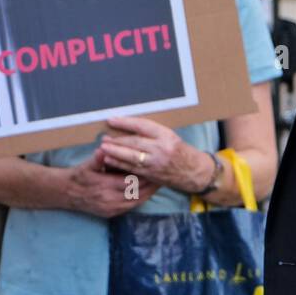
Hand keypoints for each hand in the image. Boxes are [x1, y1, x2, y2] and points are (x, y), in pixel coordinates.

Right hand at [64, 152, 159, 218]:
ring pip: (136, 202)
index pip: (131, 182)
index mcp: (104, 186)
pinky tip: (147, 192)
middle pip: (137, 193)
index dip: (145, 176)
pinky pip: (130, 207)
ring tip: (158, 183)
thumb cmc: (78, 176)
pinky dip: (140, 199)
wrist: (67, 193)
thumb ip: (97, 158)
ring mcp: (111, 209)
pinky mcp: (111, 214)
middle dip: (151, 185)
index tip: (155, 168)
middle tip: (162, 176)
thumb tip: (104, 148)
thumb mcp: (86, 165)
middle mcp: (110, 200)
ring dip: (148, 193)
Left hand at [98, 116, 213, 194]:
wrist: (192, 171)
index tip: (111, 120)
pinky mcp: (152, 174)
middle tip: (104, 137)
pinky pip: (133, 168)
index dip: (125, 123)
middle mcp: (161, 148)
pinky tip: (109, 160)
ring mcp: (156, 163)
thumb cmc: (178, 150)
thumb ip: (151, 132)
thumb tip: (127, 125)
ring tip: (103, 147)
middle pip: (135, 142)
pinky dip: (120, 164)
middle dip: (117, 140)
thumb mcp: (168, 136)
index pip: (142, 126)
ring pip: (132, 156)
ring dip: (115, 152)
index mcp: (165, 135)